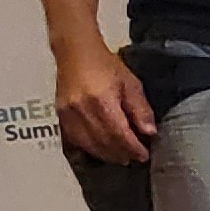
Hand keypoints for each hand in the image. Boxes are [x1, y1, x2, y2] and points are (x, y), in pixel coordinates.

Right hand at [55, 49, 152, 163]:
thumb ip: (140, 109)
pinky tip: (102, 150)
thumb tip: (149, 132)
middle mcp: (80, 108)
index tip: (143, 155)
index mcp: (101, 100)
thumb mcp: (131, 84)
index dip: (132, 148)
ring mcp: (67, 113)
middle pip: (103, 141)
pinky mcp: (60, 115)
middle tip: (134, 158)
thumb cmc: (104, 64)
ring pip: (88, 144)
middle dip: (121, 153)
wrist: (75, 52)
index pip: (118, 133)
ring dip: (106, 154)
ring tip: (121, 157)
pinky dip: (90, 148)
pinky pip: (74, 139)